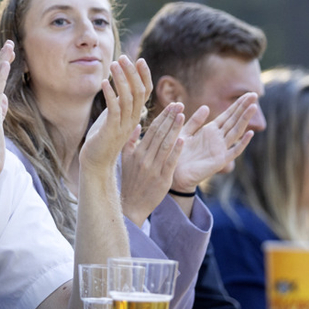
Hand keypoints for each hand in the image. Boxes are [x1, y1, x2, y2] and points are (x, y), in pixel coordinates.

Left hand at [81, 56, 151, 172]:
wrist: (96, 164)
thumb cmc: (102, 140)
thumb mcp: (112, 118)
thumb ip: (117, 105)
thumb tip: (118, 91)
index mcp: (134, 115)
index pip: (145, 92)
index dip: (144, 75)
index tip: (139, 59)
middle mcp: (132, 119)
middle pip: (139, 91)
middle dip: (132, 72)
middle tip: (123, 57)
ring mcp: (123, 125)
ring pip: (128, 98)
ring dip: (121, 79)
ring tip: (113, 64)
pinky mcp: (111, 130)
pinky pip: (113, 109)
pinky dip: (110, 94)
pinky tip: (104, 83)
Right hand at [120, 102, 184, 225]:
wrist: (131, 205)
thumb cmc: (130, 181)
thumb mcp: (125, 160)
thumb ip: (130, 142)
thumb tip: (138, 125)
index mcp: (136, 152)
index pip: (151, 130)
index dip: (162, 117)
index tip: (172, 105)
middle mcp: (144, 157)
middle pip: (159, 134)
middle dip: (170, 118)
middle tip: (179, 104)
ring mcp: (153, 168)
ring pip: (165, 145)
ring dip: (175, 129)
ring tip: (183, 115)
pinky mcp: (162, 179)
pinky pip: (170, 161)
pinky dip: (176, 150)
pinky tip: (183, 139)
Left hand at [171, 93, 257, 191]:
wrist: (173, 172)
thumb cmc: (178, 153)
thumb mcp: (184, 133)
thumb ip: (195, 121)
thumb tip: (206, 107)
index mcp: (210, 131)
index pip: (227, 115)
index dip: (237, 105)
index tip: (247, 93)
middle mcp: (218, 139)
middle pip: (234, 120)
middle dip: (243, 108)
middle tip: (254, 94)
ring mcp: (221, 149)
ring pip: (235, 132)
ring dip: (244, 120)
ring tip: (253, 107)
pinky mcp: (220, 161)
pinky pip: (234, 151)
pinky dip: (242, 143)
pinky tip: (250, 133)